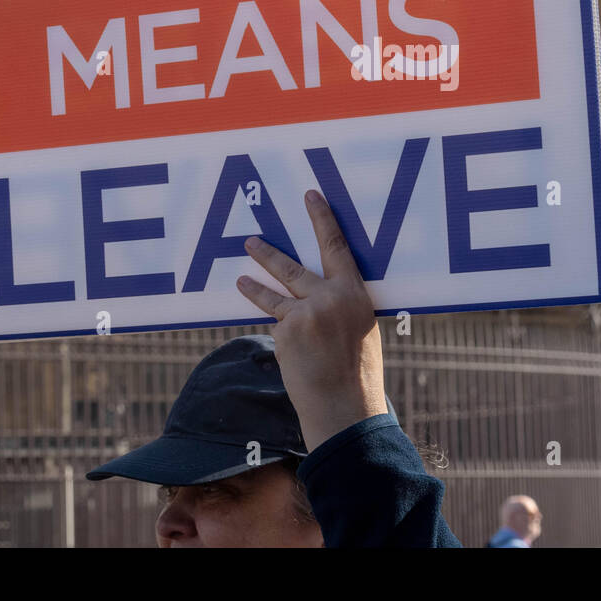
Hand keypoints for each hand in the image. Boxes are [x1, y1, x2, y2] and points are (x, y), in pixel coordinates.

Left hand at [236, 189, 387, 451]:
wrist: (345, 405)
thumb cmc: (358, 372)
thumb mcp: (360, 328)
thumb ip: (341, 305)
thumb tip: (321, 294)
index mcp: (355, 292)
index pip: (336, 245)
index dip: (322, 218)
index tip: (310, 195)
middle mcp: (329, 296)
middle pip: (293, 266)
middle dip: (269, 252)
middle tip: (251, 239)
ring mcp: (305, 312)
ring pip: (274, 292)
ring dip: (254, 283)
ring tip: (240, 276)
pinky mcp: (287, 330)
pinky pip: (278, 323)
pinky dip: (280, 331)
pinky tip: (290, 349)